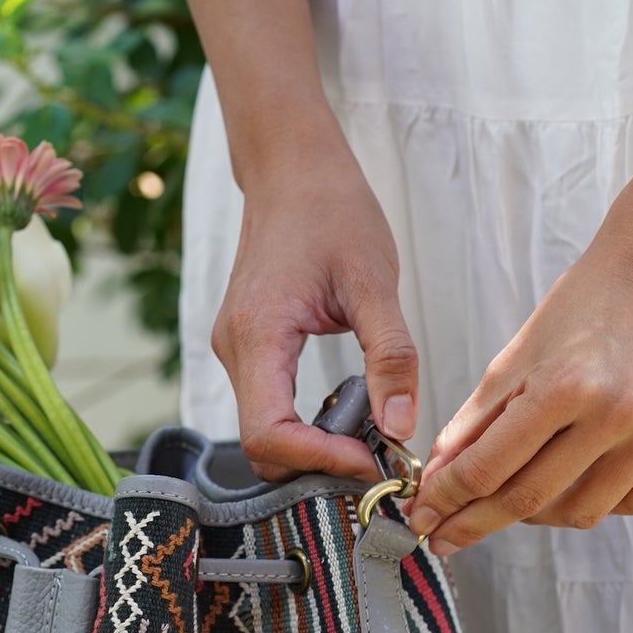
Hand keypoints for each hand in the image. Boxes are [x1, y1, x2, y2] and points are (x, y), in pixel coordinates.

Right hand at [213, 125, 418, 480]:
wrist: (292, 168)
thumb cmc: (331, 210)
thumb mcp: (374, 282)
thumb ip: (390, 357)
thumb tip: (399, 427)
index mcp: (257, 336)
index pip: (269, 436)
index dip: (319, 462)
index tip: (372, 461)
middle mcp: (233, 351)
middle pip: (263, 446)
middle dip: (318, 465)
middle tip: (379, 460)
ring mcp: (236, 352)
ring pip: (266, 433)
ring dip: (317, 449)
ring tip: (372, 439)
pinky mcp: (249, 349)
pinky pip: (270, 409)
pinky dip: (309, 428)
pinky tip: (352, 415)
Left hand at [408, 224, 632, 551]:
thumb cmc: (585, 306)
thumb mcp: (516, 358)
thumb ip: (473, 426)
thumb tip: (436, 484)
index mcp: (566, 385)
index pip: (489, 469)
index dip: (447, 501)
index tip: (423, 520)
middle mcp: (621, 411)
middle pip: (532, 500)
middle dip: (478, 522)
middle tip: (448, 533)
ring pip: (584, 511)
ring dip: (541, 514)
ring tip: (521, 494)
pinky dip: (601, 501)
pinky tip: (581, 481)